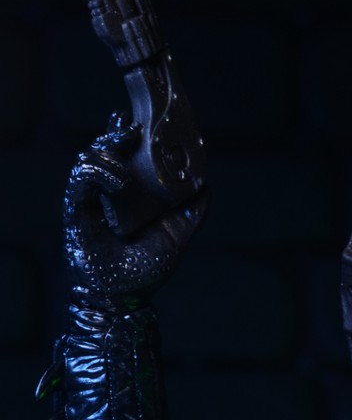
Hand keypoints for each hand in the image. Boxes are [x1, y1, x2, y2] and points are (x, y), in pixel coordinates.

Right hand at [64, 112, 207, 305]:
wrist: (125, 299)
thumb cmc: (145, 271)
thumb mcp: (177, 236)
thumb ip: (191, 213)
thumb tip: (206, 188)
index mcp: (126, 196)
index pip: (122, 156)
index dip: (125, 134)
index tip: (137, 120)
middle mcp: (105, 194)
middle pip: (103, 150)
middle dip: (115, 133)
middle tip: (130, 127)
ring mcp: (89, 201)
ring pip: (89, 158)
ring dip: (109, 153)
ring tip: (127, 166)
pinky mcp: (76, 210)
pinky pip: (81, 179)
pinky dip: (99, 172)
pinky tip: (119, 181)